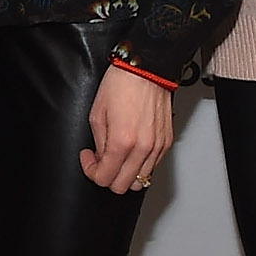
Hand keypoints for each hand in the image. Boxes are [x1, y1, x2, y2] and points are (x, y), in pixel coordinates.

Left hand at [79, 64, 173, 194]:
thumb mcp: (97, 114)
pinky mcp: (167, 141)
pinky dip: (140, 165)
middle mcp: (143, 147)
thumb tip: (100, 158)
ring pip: (141, 180)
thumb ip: (99, 143)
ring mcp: (158, 146)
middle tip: (100, 161)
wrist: (146, 69)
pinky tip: (131, 151)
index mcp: (123, 141)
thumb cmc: (122, 84)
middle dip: (108, 177)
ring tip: (117, 156)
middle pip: (123, 186)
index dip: (92, 171)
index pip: (105, 178)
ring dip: (125, 173)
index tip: (89, 159)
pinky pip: (153, 166)